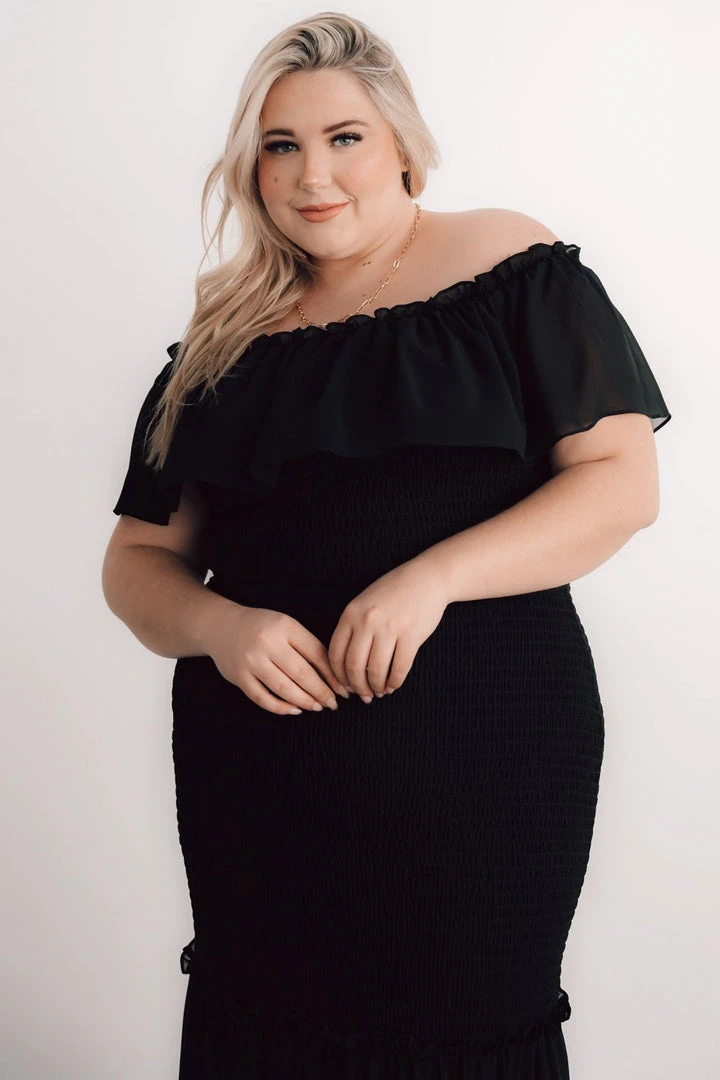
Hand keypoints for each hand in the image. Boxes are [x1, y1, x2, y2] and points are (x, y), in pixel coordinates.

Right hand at [202, 601, 348, 714]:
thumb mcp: (286, 626)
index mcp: (285, 627)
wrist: (221, 626)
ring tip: (317, 707)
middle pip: (302, 673)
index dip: (332, 674)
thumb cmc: (262, 627)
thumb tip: (333, 676)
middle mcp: (268, 643)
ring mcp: (251, 661)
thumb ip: (307, 645)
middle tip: (332, 703)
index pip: (316, 653)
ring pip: (283, 688)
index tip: (343, 689)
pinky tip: (294, 710)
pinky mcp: (239, 677)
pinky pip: (262, 698)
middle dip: (321, 692)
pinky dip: (280, 707)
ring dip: (304, 701)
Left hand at [327, 560, 447, 698]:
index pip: (335, 653)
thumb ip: (353, 627)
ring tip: (379, 691)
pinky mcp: (411, 636)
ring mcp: (389, 628)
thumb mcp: (364, 603)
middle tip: (363, 695)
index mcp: (351, 613)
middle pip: (354, 666)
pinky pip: (399, 668)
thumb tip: (347, 666)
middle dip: (357, 687)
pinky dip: (395, 682)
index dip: (338, 676)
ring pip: (376, 670)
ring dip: (376, 687)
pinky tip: (393, 685)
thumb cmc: (394, 592)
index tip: (345, 685)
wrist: (426, 578)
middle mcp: (367, 621)